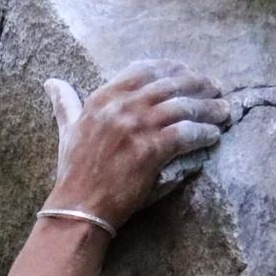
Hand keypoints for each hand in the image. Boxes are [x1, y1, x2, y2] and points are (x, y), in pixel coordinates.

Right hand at [41, 59, 229, 230]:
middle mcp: (121, 106)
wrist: (79, 207)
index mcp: (103, 97)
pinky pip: (185, 134)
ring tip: (224, 112)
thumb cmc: (74, 172)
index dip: (173, 68)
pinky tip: (213, 136)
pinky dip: (203, 133)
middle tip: (216, 90)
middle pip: (170, 84)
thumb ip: (65, 103)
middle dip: (198, 85)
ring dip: (209, 108)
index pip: (145, 69)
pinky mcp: (150, 151)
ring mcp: (136, 127)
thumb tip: (51, 82)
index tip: (190, 74)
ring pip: (183, 107)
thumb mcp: (67, 130)